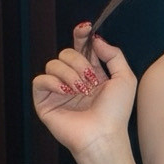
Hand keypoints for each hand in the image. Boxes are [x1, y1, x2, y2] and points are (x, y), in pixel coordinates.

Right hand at [32, 24, 136, 158]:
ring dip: (69, 74)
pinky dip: (53, 82)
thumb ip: (113, 55)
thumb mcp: (124, 78)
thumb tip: (95, 40)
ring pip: (53, 63)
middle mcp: (73, 79)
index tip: (86, 28)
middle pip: (66, 52)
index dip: (81, 36)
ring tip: (81, 90)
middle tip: (90, 79)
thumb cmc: (116, 111)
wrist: (103, 135)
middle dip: (79, 62)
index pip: (81, 48)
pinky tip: (66, 92)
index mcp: (91, 73)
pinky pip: (39, 80)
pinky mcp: (44, 101)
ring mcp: (58, 90)